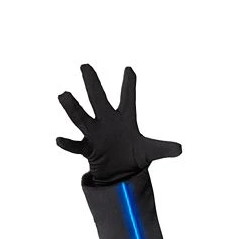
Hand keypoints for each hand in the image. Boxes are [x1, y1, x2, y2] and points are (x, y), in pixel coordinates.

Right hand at [56, 63, 181, 184]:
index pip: (128, 99)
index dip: (130, 86)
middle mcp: (107, 122)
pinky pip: (76, 146)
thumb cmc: (134, 156)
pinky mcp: (88, 149)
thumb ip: (163, 148)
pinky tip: (59, 140)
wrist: (119, 172)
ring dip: (73, 108)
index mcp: (124, 119)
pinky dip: (68, 144)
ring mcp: (95, 134)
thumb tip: (180, 149)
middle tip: (85, 66)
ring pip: (82, 118)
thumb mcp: (150, 152)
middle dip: (93, 84)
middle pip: (99, 100)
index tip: (130, 69)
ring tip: (64, 95)